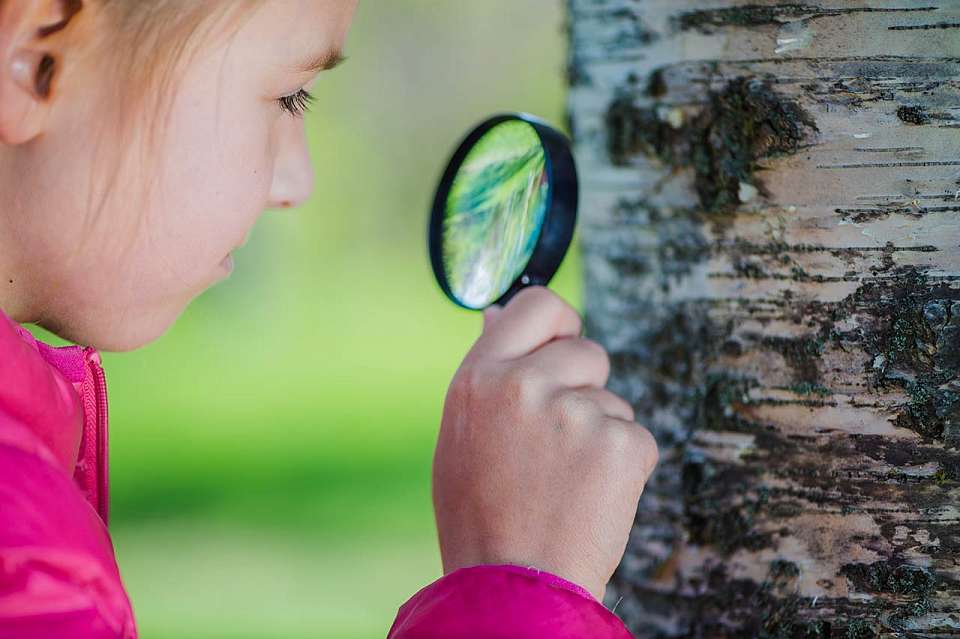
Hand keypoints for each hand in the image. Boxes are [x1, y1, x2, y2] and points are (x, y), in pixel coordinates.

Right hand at [432, 286, 658, 600]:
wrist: (512, 586)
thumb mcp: (462, 434)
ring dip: (601, 433)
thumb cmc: (481, 513)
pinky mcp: (619, 444)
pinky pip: (636, 437)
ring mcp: (574, 413)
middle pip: (587, 351)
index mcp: (480, 377)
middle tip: (557, 444)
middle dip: (584, 387)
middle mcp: (524, 384)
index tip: (562, 347)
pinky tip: (590, 498)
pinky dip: (624, 466)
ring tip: (564, 482)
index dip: (559, 324)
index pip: (537, 304)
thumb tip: (499, 313)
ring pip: (613, 401)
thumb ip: (486, 371)